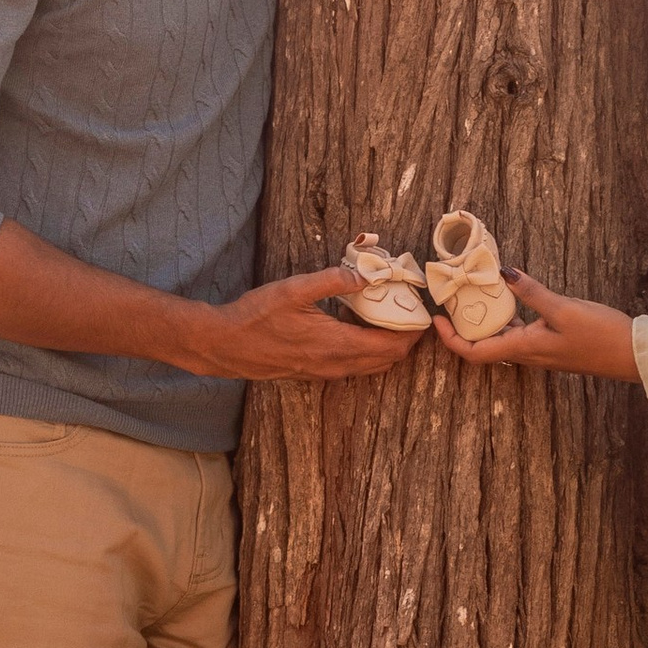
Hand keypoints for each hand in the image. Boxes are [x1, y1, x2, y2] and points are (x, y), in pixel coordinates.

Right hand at [205, 264, 427, 381]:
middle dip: (404, 339)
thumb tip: (366, 273)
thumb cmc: (256, 317)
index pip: (391, 346)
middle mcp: (336, 365)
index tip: (421, 313)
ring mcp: (324, 373)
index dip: (412, 332)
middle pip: (386, 360)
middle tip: (408, 313)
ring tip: (386, 318)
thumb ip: (333, 280)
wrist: (225, 346)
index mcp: (337, 345)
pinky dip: (365, 351)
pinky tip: (355, 328)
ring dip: (385, 347)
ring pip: (370, 366)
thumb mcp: (295, 290)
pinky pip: (352, 367)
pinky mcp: (313, 374)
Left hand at [431, 268, 639, 382]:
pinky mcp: (553, 347)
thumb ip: (532, 292)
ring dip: (487, 322)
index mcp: (525, 348)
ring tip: (478, 296)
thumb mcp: (564, 308)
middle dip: (465, 327)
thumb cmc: (601, 335)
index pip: (475, 353)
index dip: (451, 340)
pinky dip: (510, 320)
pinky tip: (514, 301)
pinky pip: (521, 336)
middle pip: (484, 347)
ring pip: (503, 340)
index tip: (438, 320)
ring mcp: (541, 353)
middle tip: (454, 300)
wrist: (632, 355)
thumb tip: (503, 273)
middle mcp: (528, 355)